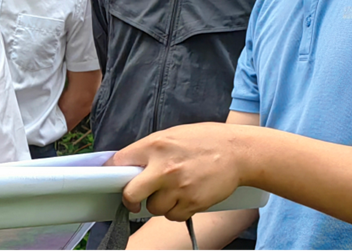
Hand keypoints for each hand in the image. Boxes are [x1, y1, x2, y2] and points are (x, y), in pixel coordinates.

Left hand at [107, 122, 248, 221]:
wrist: (238, 151)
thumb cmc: (204, 140)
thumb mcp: (171, 135)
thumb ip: (149, 150)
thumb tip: (129, 165)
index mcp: (154, 145)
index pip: (119, 162)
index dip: (113, 173)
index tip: (113, 179)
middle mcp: (163, 167)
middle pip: (131, 194)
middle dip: (130, 199)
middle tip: (134, 199)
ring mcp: (179, 187)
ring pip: (153, 209)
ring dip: (158, 204)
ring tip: (171, 191)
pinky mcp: (194, 202)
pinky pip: (174, 216)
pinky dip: (176, 211)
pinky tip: (184, 197)